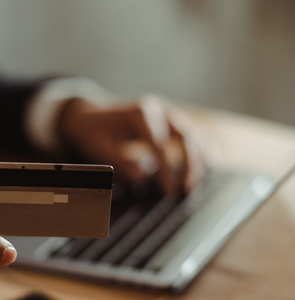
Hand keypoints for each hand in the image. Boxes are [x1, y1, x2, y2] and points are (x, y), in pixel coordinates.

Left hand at [58, 95, 208, 194]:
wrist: (88, 115)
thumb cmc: (93, 134)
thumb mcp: (100, 148)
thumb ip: (119, 163)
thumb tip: (141, 179)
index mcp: (140, 113)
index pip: (159, 143)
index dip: (166, 168)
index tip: (168, 190)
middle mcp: (158, 109)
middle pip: (183, 135)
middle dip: (189, 163)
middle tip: (187, 189)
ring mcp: (166, 112)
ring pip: (192, 132)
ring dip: (200, 157)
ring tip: (199, 182)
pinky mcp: (169, 120)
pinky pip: (191, 132)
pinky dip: (202, 146)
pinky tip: (211, 163)